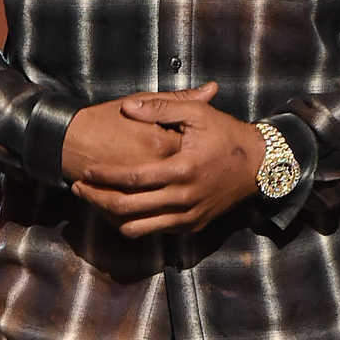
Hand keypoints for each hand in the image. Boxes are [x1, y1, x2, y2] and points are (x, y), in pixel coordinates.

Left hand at [70, 84, 263, 237]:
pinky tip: (120, 209)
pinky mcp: (192, 227)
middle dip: (97, 199)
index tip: (86, 171)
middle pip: (128, 208)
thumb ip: (160, 108)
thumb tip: (127, 106)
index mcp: (182, 170)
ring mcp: (188, 216)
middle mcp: (184, 199)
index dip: (104, 177)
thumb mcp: (196, 114)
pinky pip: (154, 232)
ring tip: (95, 202)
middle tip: (79, 188)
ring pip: (138, 229)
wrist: (261, 165)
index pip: (131, 179)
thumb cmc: (226, 135)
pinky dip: (133, 224)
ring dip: (111, 217)